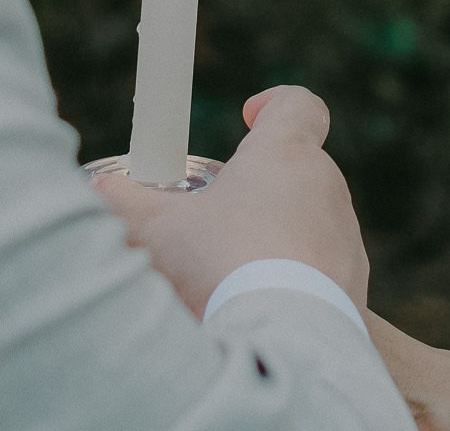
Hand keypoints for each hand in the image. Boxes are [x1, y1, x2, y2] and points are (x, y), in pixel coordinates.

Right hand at [93, 85, 369, 313]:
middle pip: (295, 169)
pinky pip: (321, 269)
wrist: (284, 344)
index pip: (299, 105)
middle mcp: (325, 188)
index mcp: (286, 154)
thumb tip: (97, 192)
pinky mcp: (353, 284)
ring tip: (230, 271)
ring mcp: (344, 238)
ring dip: (274, 235)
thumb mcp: (157, 230)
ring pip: (308, 221)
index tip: (249, 117)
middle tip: (214, 214)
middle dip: (256, 186)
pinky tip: (258, 305)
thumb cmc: (221, 268)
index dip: (274, 104)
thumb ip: (123, 202)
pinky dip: (293, 278)